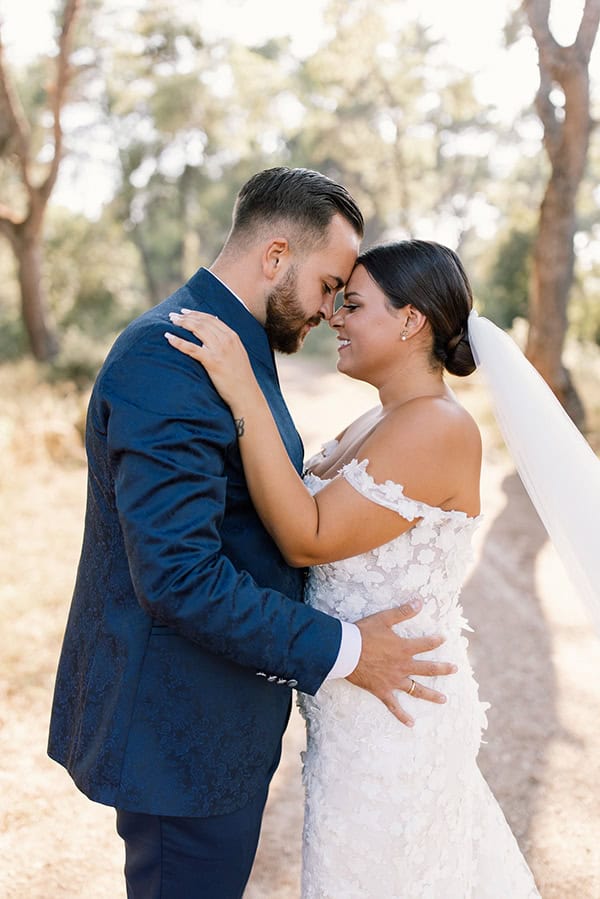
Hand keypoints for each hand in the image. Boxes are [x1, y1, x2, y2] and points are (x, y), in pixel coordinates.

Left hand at [165, 310, 257, 412]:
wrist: (247, 394)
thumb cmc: (241, 378)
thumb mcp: (237, 355)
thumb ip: (228, 343)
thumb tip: (216, 335)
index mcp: (233, 336)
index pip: (211, 319)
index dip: (196, 314)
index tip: (184, 312)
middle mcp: (226, 340)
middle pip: (202, 322)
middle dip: (186, 317)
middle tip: (173, 315)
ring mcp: (219, 350)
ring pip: (197, 330)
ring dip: (182, 324)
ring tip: (170, 322)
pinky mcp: (212, 362)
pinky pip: (192, 348)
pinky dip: (179, 341)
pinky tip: (169, 337)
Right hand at [347, 599, 456, 726]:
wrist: (345, 652)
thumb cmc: (363, 633)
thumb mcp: (384, 619)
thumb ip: (403, 612)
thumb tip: (420, 601)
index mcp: (404, 648)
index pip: (425, 644)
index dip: (436, 641)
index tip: (444, 639)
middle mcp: (403, 666)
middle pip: (427, 669)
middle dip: (443, 669)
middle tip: (455, 669)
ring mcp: (394, 681)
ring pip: (416, 690)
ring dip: (431, 695)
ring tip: (444, 700)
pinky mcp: (382, 691)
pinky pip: (394, 706)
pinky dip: (402, 716)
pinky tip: (411, 723)